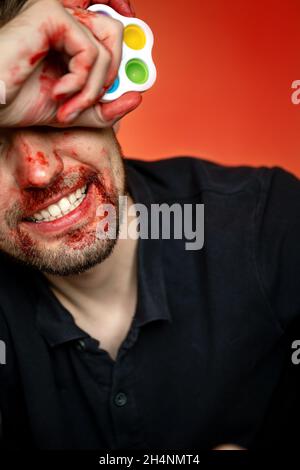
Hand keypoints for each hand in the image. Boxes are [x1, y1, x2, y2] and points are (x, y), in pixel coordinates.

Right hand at [0, 0, 140, 127]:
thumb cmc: (23, 103)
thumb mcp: (76, 111)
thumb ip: (105, 108)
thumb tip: (138, 96)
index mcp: (72, 38)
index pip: (113, 35)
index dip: (123, 46)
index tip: (120, 80)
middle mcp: (68, 20)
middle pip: (116, 35)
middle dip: (109, 78)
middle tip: (88, 103)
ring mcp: (59, 15)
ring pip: (106, 49)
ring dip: (92, 88)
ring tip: (68, 106)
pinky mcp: (52, 15)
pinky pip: (90, 52)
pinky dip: (80, 82)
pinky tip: (58, 92)